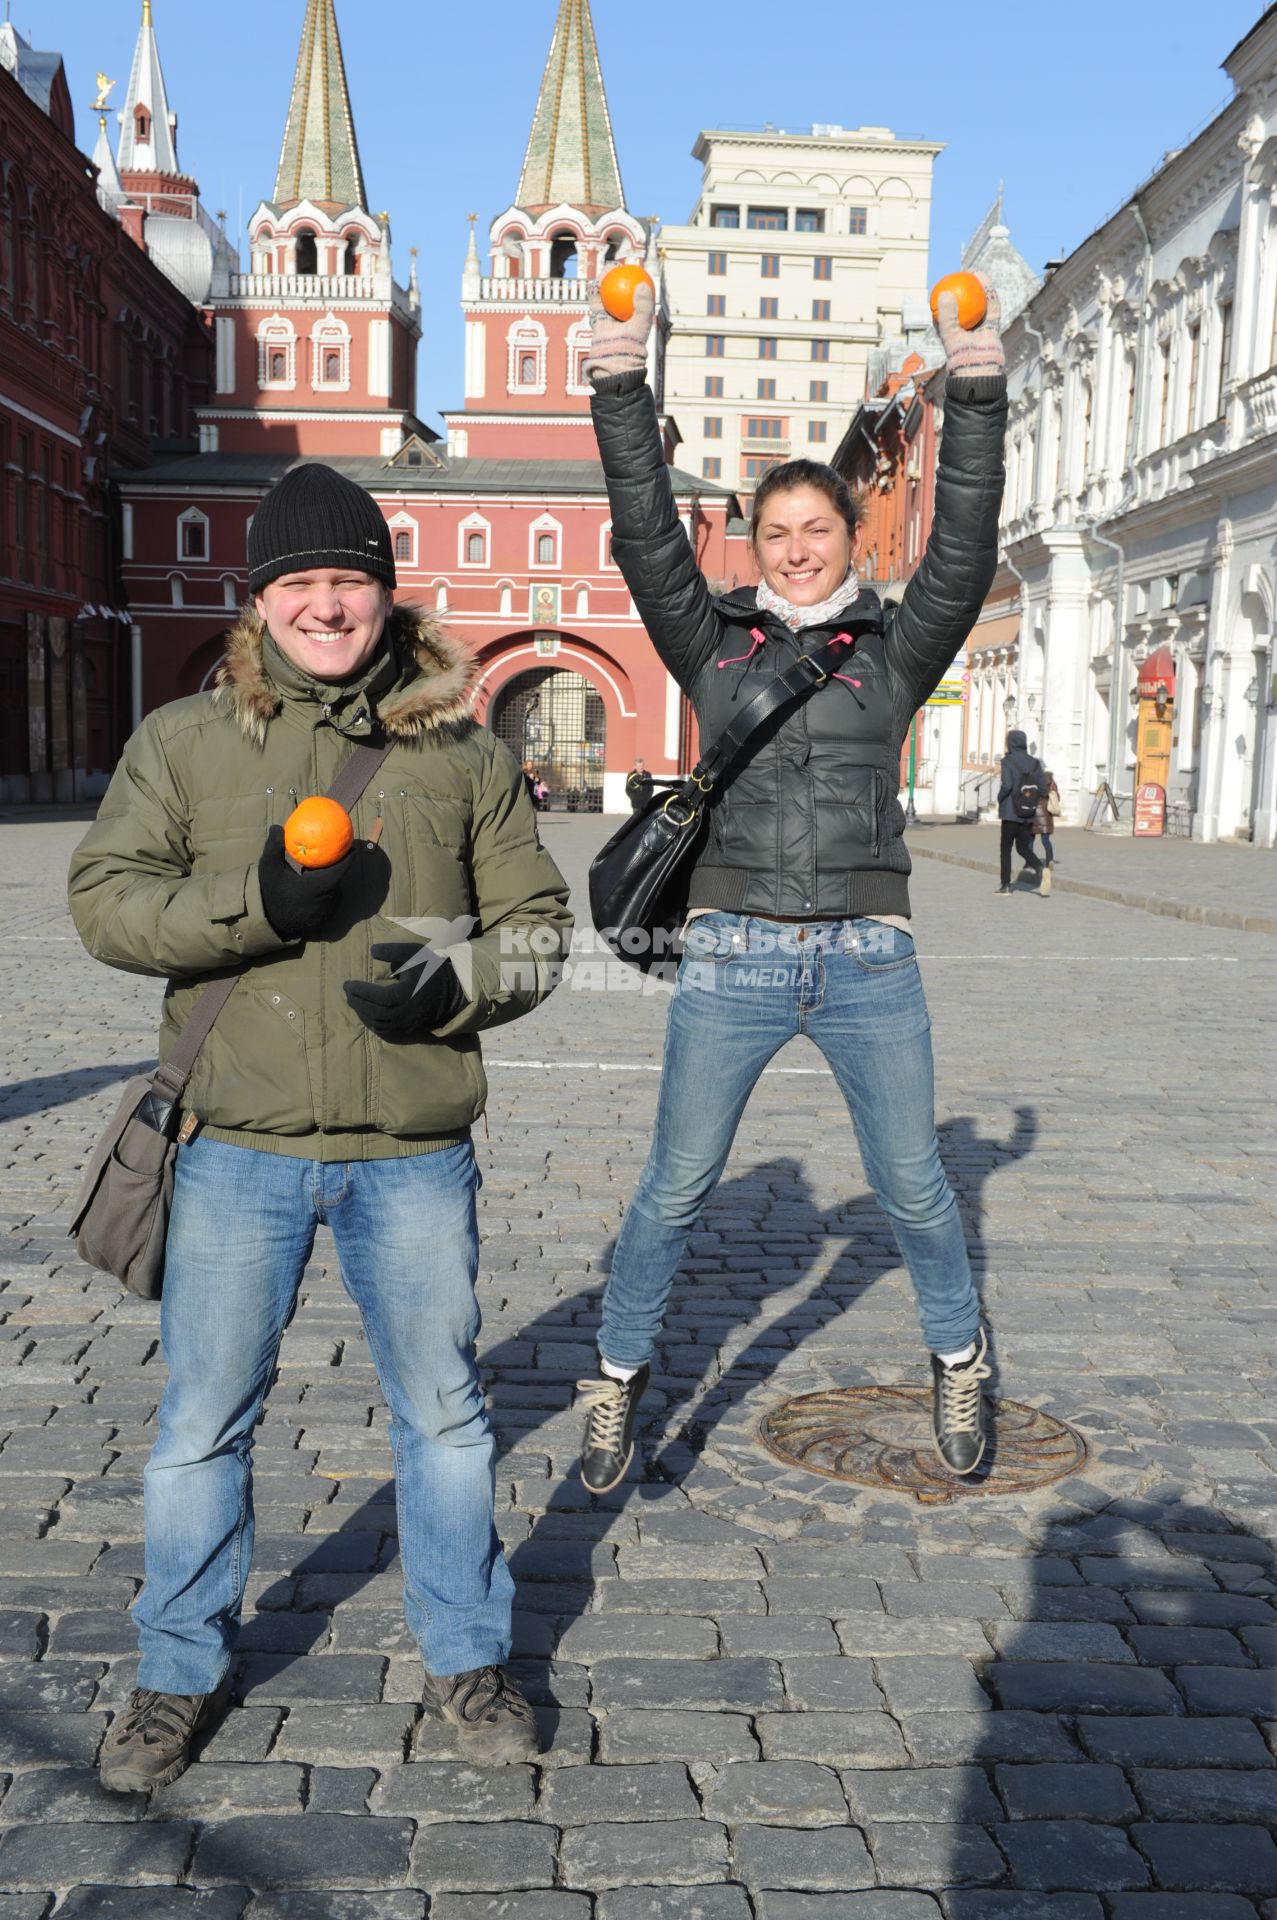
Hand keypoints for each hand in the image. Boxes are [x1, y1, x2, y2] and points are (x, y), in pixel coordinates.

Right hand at [258, 824, 350, 940]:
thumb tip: (277, 827)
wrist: (269, 924)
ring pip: (334, 889)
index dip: (347, 854)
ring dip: (328, 879)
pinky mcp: (325, 919)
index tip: (348, 843)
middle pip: (338, 877)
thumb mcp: (269, 868)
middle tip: (329, 852)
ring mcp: (328, 911)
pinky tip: (313, 886)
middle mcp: (329, 899)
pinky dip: (325, 892)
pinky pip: (330, 900)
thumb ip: (274, 847)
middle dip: (335, 865)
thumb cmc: (271, 894)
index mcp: (320, 886)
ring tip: (319, 870)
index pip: (342, 867)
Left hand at [343, 943, 467, 1041]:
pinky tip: (366, 1014)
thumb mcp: (416, 955)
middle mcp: (405, 1012)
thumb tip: (372, 950)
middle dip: (357, 1002)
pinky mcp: (407, 1029)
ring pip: (378, 1023)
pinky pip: (385, 1031)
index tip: (347, 984)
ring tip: (354, 1002)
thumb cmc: (432, 971)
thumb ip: (394, 951)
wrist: (452, 993)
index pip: (377, 996)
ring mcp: (406, 1023)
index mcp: (406, 994)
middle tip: (347, 993)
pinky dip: (372, 1023)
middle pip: (374, 1012)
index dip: (360, 991)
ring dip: (362, 1013)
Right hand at [583, 278, 654, 385]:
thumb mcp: (642, 323)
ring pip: (606, 292)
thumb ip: (644, 305)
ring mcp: (609, 315)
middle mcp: (622, 313)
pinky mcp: (597, 318)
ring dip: (606, 279)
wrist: (614, 357)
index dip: (634, 279)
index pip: (635, 292)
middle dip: (619, 276)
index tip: (634, 269)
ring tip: (608, 269)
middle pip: (620, 290)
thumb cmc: (631, 343)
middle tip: (620, 266)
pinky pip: (595, 301)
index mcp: (634, 313)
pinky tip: (597, 279)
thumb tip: (643, 284)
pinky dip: (595, 290)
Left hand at [935, 272, 1003, 381]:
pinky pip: (992, 306)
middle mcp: (965, 328)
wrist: (980, 368)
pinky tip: (986, 280)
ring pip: (979, 303)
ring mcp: (979, 327)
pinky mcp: (992, 327)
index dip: (946, 296)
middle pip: (964, 305)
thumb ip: (946, 314)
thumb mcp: (949, 333)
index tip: (946, 282)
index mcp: (951, 332)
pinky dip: (989, 293)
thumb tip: (945, 292)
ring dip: (978, 287)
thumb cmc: (960, 354)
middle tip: (961, 274)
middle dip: (963, 289)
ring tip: (975, 273)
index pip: (946, 310)